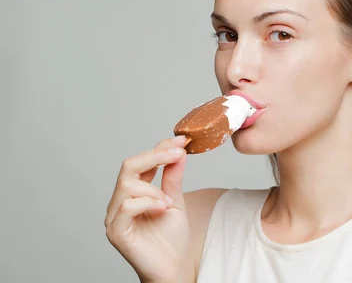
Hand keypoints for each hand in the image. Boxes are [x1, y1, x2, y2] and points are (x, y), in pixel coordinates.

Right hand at [105, 136, 190, 281]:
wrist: (173, 268)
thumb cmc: (172, 239)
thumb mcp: (176, 201)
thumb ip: (173, 178)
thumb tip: (178, 152)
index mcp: (134, 192)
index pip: (141, 162)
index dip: (160, 148)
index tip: (181, 140)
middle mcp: (120, 201)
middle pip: (128, 166)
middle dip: (155, 155)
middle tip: (177, 153)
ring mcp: (115, 216)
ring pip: (127, 185)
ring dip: (154, 188)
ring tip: (169, 201)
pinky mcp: (116, 232)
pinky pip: (126, 207)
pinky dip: (148, 202)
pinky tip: (163, 208)